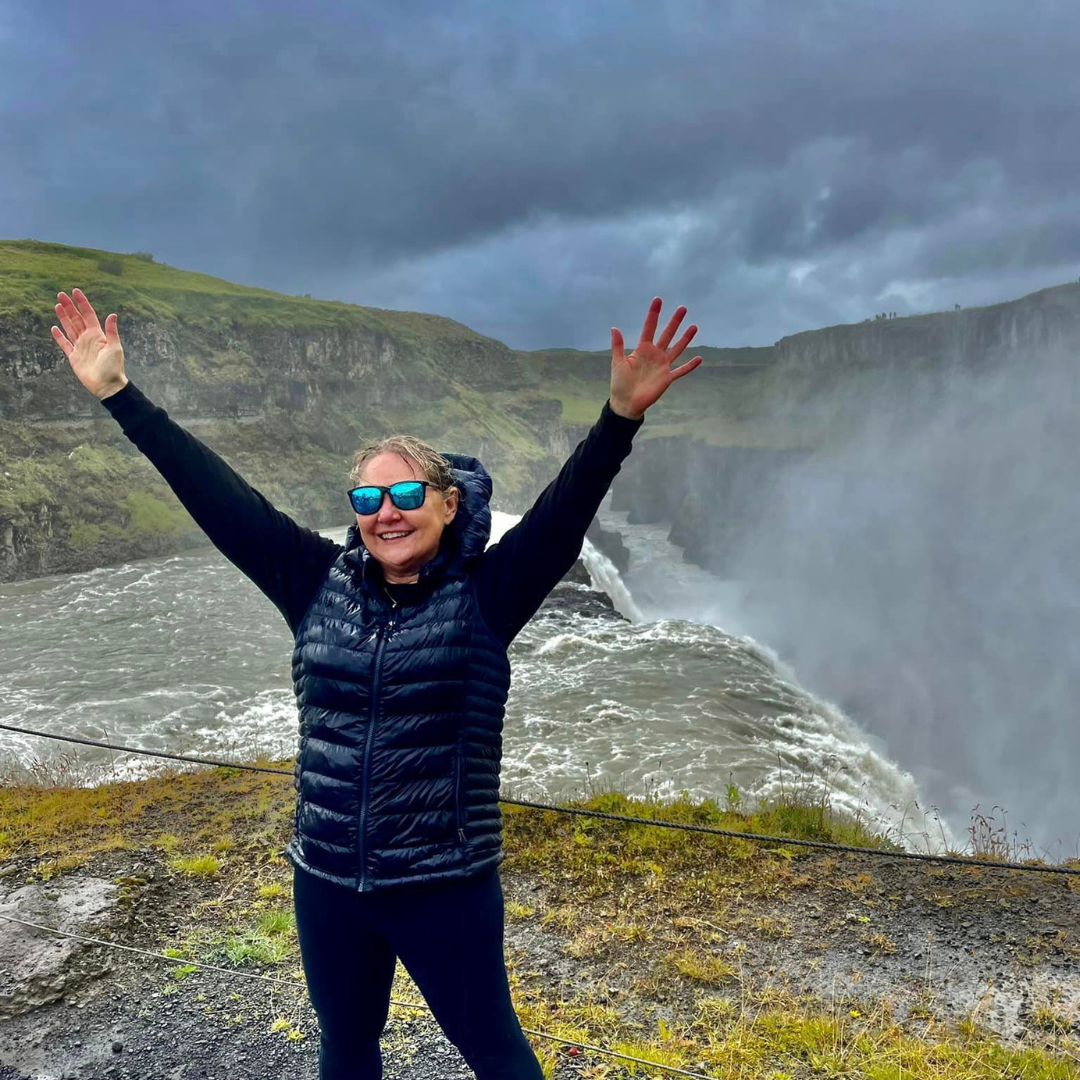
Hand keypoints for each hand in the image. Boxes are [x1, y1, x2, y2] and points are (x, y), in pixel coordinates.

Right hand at [51, 288, 128, 399]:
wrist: (107, 385)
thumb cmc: (113, 367)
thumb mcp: (115, 348)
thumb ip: (111, 331)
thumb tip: (113, 314)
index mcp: (97, 335)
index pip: (88, 315)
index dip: (82, 303)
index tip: (75, 291)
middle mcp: (88, 339)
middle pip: (76, 319)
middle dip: (69, 307)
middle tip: (60, 294)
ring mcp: (80, 347)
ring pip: (69, 328)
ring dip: (63, 317)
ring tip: (57, 306)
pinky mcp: (73, 357)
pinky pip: (65, 344)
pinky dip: (59, 336)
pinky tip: (54, 328)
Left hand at [609, 297, 702, 419]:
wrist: (626, 403)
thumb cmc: (620, 383)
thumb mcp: (617, 362)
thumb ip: (618, 346)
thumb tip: (614, 328)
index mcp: (642, 349)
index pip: (649, 328)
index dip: (653, 314)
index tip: (658, 300)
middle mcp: (654, 355)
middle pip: (667, 335)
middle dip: (674, 322)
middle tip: (682, 308)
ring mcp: (662, 366)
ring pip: (677, 349)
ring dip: (685, 339)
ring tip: (694, 327)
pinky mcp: (667, 378)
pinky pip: (681, 371)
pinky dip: (690, 366)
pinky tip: (699, 358)